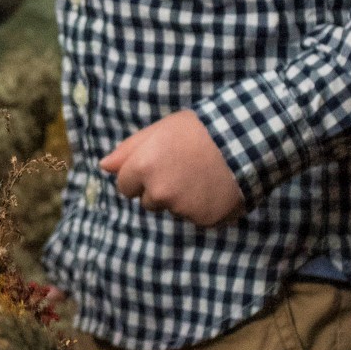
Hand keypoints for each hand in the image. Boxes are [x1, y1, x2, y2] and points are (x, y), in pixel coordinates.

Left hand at [100, 111, 244, 226]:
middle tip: (185, 168)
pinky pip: (196, 218)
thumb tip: (103, 166)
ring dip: (182, 199)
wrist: (246, 139)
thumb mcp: (161, 129)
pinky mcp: (203, 220)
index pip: (125, 186)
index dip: (141, 175)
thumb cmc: (201, 129)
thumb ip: (128, 150)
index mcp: (142, 168)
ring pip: (173, 210)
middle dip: (161, 189)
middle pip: (148, 201)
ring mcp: (181, 209)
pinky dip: (203, 207)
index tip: (161, 163)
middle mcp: (158, 192)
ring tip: (204, 176)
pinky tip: (216, 188)